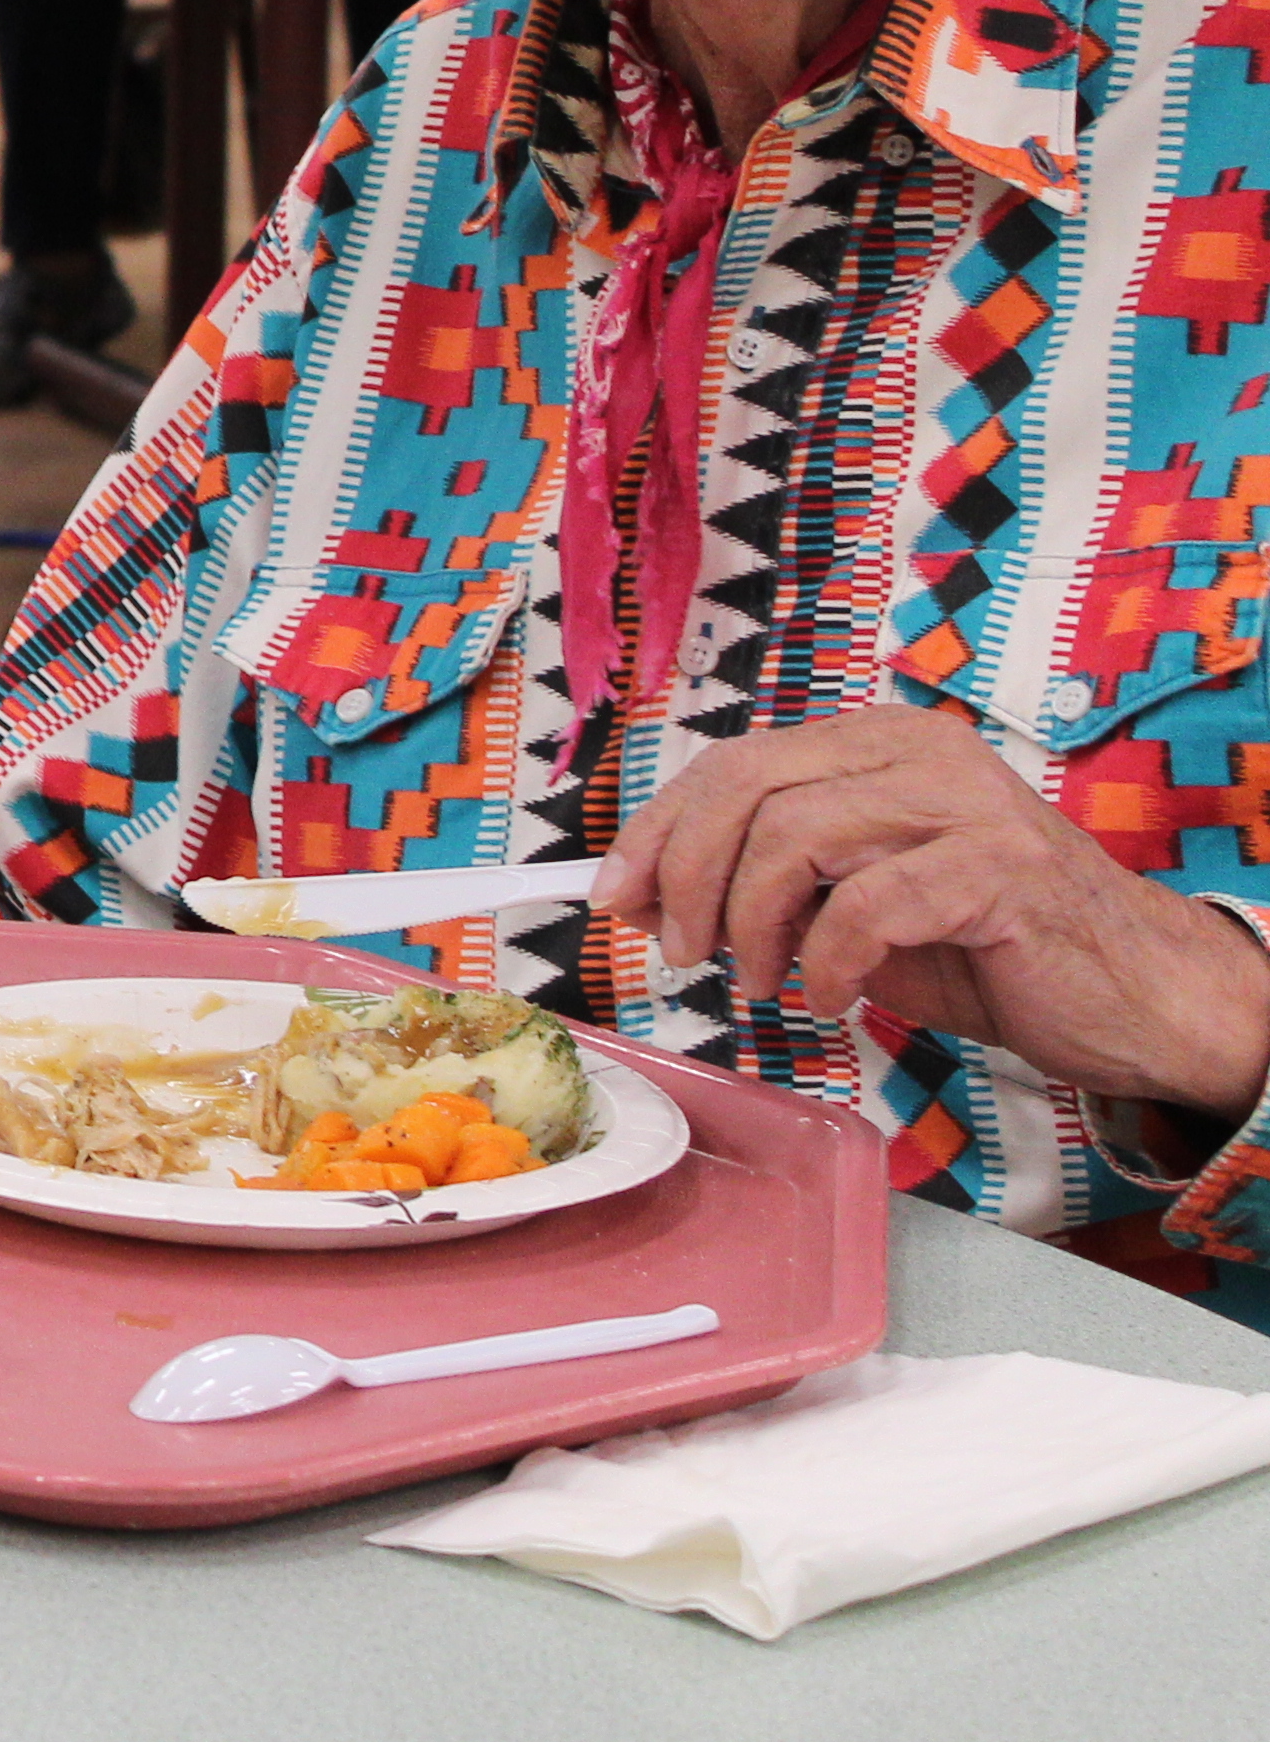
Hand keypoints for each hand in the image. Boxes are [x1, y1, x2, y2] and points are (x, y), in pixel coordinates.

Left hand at [603, 706, 1269, 1118]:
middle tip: (679, 951)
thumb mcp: (849, 909)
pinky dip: (829, 960)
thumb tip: (644, 897)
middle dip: (687, 873)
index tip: (615, 898)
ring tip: (760, 983)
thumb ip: (763, 887)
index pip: (732, 765)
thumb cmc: (981, 950)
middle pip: (748, 785)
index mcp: (877, 744)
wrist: (1125, 996)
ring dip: (751, 924)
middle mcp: (919, 752)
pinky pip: (870, 904)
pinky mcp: (1001, 868)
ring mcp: (966, 803)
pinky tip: (833, 997)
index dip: (658, 831)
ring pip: (796, 834)